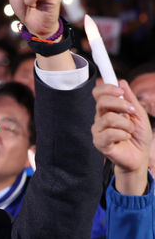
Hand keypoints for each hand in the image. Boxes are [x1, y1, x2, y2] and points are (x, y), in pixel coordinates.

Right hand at [92, 80, 151, 194]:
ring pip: (108, 118)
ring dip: (126, 124)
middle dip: (120, 104)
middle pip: (101, 102)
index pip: (98, 93)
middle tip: (131, 112)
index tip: (120, 91)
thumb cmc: (138, 136)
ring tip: (130, 131)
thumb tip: (122, 82)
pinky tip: (125, 138)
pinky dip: (122, 134)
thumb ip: (130, 99)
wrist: (140, 156)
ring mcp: (98, 131)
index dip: (106, 88)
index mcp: (108, 110)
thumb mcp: (139, 114)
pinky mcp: (99, 143)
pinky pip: (109, 133)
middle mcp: (100, 118)